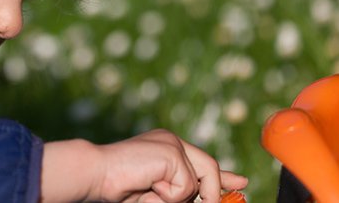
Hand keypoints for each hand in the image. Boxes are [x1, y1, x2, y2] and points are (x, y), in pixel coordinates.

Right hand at [41, 129, 247, 201]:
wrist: (96, 175)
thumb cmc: (119, 186)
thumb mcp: (159, 192)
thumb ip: (183, 191)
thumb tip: (212, 198)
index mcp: (165, 147)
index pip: (201, 161)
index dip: (223, 175)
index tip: (242, 183)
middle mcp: (171, 141)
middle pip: (209, 168)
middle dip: (215, 192)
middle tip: (225, 192)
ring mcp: (173, 144)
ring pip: (200, 181)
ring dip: (179, 198)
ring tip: (151, 191)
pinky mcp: (172, 153)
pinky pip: (186, 186)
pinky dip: (169, 196)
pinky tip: (148, 185)